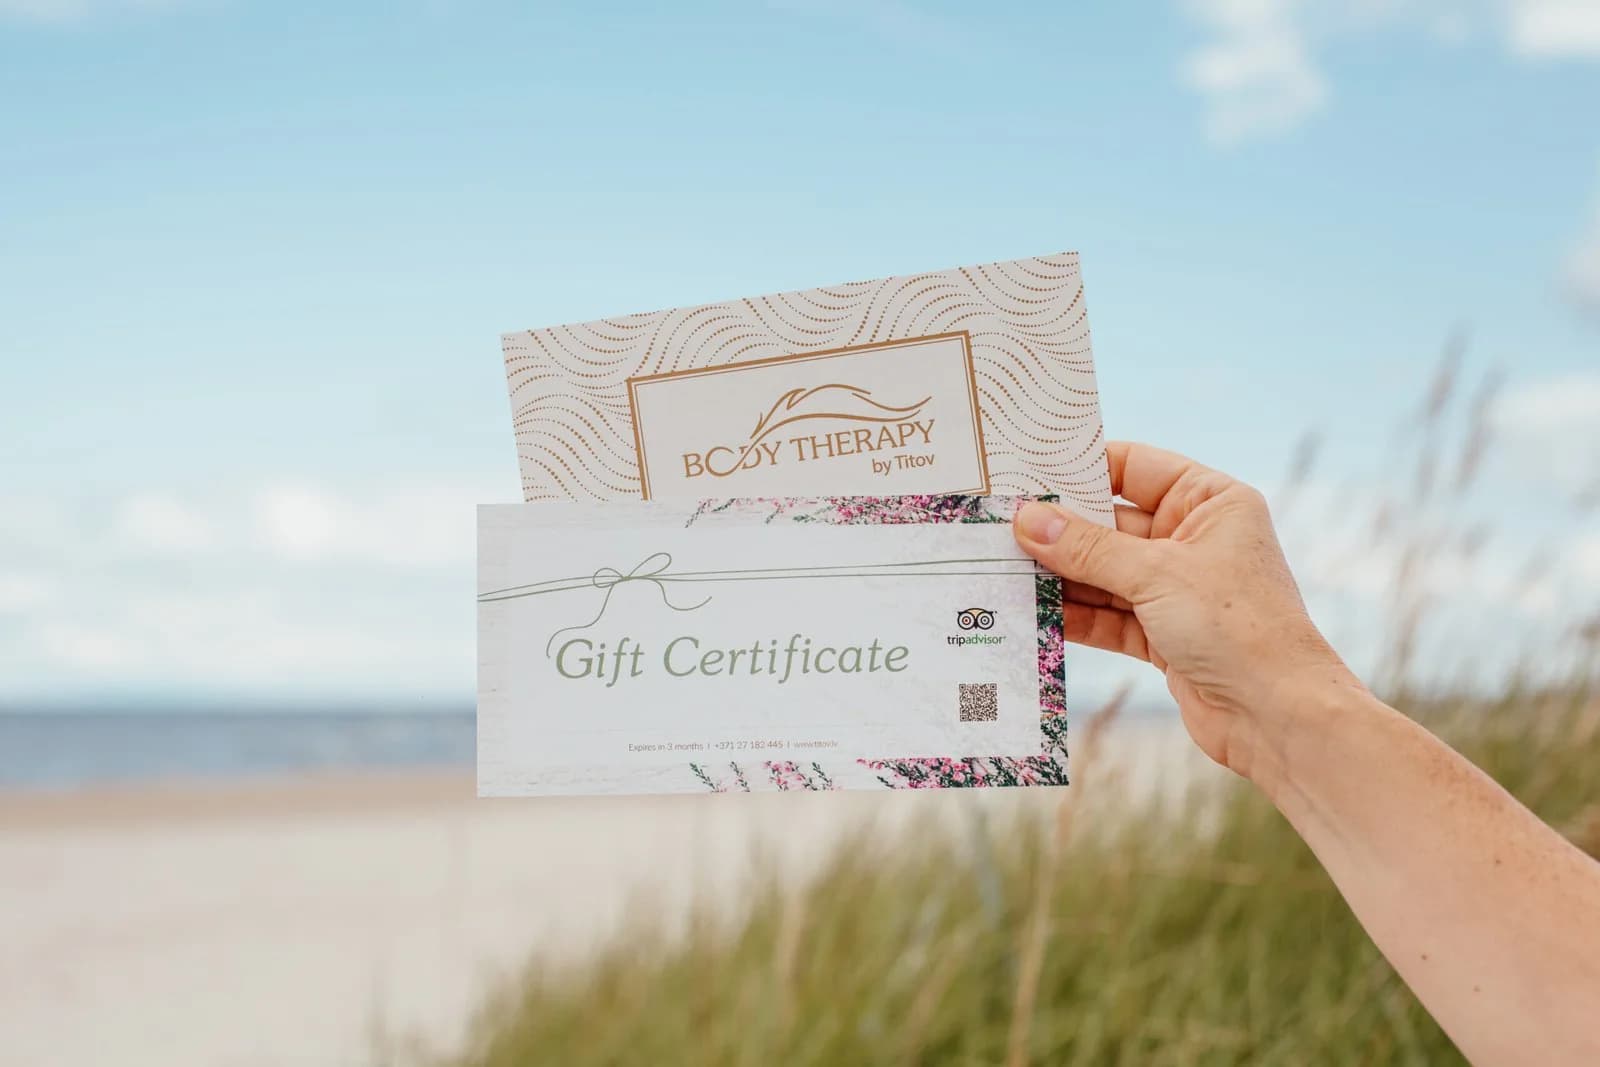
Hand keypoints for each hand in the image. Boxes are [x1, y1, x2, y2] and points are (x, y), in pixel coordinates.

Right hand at [1013, 442, 1359, 786]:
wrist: (1277, 715)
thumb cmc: (1236, 626)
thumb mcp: (1155, 575)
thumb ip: (1087, 548)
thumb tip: (1027, 519)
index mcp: (1210, 502)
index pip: (1134, 467)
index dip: (1082, 468)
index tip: (1026, 470)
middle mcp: (1194, 539)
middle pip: (1110, 523)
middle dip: (1059, 529)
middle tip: (998, 526)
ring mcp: (1177, 589)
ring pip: (1103, 573)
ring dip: (1059, 576)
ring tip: (1002, 569)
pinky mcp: (1163, 634)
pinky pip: (1107, 615)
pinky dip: (1074, 615)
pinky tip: (1031, 612)